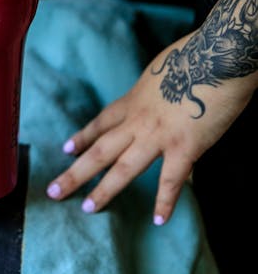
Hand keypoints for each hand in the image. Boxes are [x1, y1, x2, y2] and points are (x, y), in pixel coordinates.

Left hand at [45, 32, 256, 224]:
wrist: (221, 54)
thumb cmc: (198, 53)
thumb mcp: (162, 70)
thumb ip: (155, 89)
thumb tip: (157, 92)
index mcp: (134, 101)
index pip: (101, 123)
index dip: (82, 137)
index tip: (66, 149)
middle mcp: (138, 121)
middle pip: (99, 150)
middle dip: (74, 173)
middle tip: (53, 191)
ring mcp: (158, 136)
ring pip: (123, 168)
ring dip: (104, 190)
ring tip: (87, 208)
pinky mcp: (185, 147)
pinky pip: (171, 179)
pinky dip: (166, 201)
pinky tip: (159, 220)